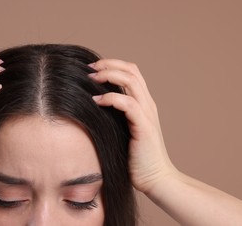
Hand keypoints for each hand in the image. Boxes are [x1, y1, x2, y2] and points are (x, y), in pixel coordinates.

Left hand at [89, 59, 176, 192]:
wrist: (154, 178)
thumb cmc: (136, 156)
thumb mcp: (123, 129)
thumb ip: (115, 114)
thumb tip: (92, 103)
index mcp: (143, 103)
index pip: (131, 72)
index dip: (113, 65)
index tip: (93, 68)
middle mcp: (147, 104)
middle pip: (131, 70)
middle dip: (109, 64)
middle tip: (89, 68)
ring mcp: (147, 114)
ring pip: (131, 80)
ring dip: (109, 75)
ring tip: (91, 78)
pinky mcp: (144, 126)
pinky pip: (128, 103)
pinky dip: (110, 98)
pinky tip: (96, 101)